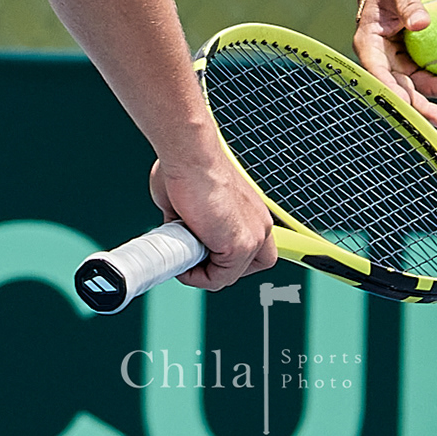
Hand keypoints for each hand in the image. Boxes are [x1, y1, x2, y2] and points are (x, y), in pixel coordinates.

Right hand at [148, 155, 275, 291]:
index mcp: (252, 213)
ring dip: (203, 273)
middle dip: (217, 268)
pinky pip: (218, 279)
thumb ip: (191, 223)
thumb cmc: (190, 168)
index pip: (253, 249)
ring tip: (182, 257)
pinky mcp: (239, 247)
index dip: (224, 257)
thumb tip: (176, 234)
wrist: (191, 156)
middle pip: (247, 266)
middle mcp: (260, 225)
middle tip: (193, 258)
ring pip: (229, 275)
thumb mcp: (193, 203)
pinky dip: (196, 277)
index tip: (202, 253)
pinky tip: (182, 264)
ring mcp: (253, 238)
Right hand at [351, 0, 436, 129]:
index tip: (407, 101)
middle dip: (422, 108)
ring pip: (424, 85)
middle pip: (402, 89)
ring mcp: (401, 64)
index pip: (377, 74)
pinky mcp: (417, 63)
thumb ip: (408, 5)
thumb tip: (422, 23)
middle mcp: (384, 62)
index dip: (391, 91)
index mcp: (369, 47)